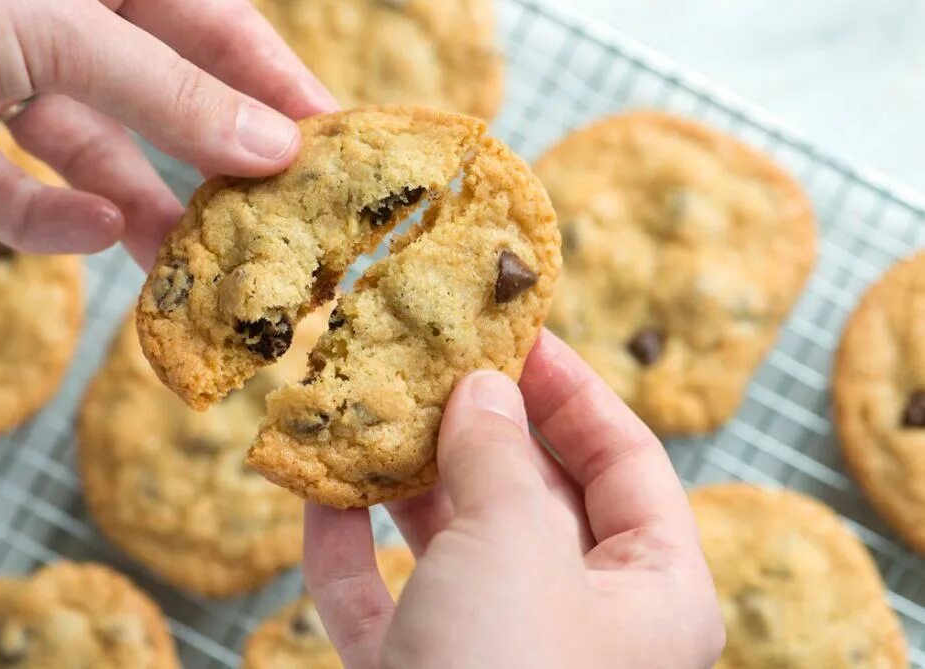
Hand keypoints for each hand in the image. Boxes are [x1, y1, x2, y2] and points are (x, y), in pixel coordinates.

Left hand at [0, 0, 336, 266]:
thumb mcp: (49, 25)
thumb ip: (167, 92)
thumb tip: (273, 145)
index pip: (213, 19)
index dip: (277, 83)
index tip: (335, 147)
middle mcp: (46, 0)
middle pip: (157, 92)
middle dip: (209, 161)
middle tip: (271, 228)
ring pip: (87, 151)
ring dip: (137, 209)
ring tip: (194, 268)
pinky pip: (4, 184)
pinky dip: (44, 218)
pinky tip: (89, 238)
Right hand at [304, 330, 724, 667]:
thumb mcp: (514, 544)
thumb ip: (500, 454)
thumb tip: (484, 389)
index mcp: (652, 594)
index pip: (625, 460)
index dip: (571, 386)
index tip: (515, 328)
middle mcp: (580, 624)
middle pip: (531, 493)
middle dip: (473, 424)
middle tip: (425, 356)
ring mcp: (492, 656)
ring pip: (449, 544)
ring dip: (400, 479)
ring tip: (363, 405)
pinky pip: (383, 601)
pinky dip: (346, 549)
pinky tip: (312, 491)